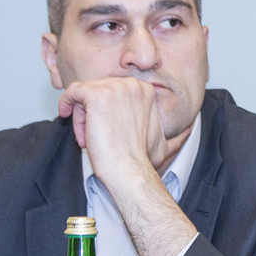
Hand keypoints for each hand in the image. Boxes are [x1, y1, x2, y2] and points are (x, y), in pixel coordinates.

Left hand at [57, 76, 172, 179]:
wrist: (129, 170)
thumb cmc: (141, 159)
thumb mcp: (162, 142)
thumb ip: (174, 133)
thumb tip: (189, 131)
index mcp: (146, 91)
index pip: (114, 90)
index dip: (106, 110)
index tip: (105, 130)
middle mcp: (132, 85)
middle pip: (99, 89)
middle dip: (92, 112)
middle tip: (93, 134)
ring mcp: (114, 88)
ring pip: (86, 93)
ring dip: (81, 114)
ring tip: (87, 135)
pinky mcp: (96, 96)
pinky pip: (73, 90)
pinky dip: (66, 102)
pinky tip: (66, 114)